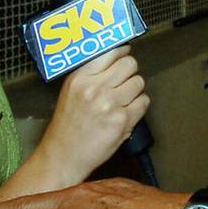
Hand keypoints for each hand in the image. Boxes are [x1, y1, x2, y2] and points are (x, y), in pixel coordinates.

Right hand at [30, 46, 149, 186]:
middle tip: (125, 81)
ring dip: (135, 90)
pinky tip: (127, 113)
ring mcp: (110, 104)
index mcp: (80, 78)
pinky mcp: (122, 121)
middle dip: (130, 72)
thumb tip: (116, 55)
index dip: (122, 52)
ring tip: (124, 100)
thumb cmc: (67, 126)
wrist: (63, 156)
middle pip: (130, 64)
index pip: (111, 52)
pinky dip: (139, 107)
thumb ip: (91, 74)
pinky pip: (143, 102)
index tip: (125, 54)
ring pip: (139, 82)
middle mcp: (95, 88)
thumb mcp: (71, 91)